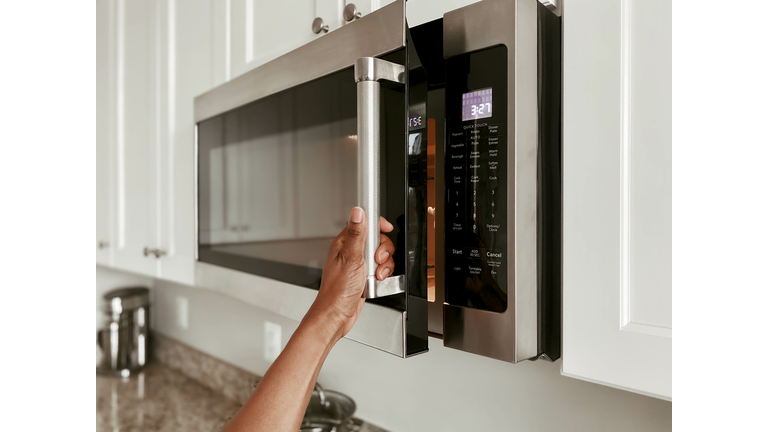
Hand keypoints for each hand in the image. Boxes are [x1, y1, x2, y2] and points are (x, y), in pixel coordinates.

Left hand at [305, 207, 394, 341]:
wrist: (336, 316)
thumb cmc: (337, 291)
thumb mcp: (350, 258)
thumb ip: (356, 234)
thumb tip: (357, 211)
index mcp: (344, 244)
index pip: (363, 224)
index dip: (377, 225)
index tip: (387, 229)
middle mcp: (350, 253)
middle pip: (376, 240)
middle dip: (383, 250)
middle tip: (377, 260)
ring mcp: (357, 265)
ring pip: (380, 256)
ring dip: (384, 265)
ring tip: (376, 274)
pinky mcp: (363, 277)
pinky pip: (380, 270)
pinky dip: (382, 275)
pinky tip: (376, 282)